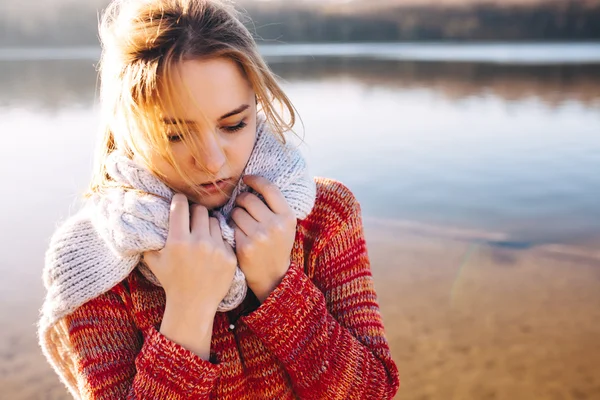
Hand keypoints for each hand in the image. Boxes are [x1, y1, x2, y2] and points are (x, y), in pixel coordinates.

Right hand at [142, 193, 236, 314]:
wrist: (193, 304)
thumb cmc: (171, 280)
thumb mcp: (154, 260)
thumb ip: (149, 238)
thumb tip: (143, 217)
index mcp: (178, 240)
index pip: (181, 205)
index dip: (179, 200)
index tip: (179, 201)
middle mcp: (198, 242)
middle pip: (200, 210)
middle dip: (195, 212)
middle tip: (192, 219)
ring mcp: (216, 249)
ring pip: (214, 221)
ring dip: (208, 225)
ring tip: (202, 235)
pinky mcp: (230, 256)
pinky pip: (225, 237)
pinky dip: (218, 240)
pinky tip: (212, 251)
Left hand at [231, 175, 296, 302]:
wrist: (273, 276)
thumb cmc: (277, 246)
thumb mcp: (285, 225)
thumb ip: (274, 206)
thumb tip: (252, 181)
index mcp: (287, 216)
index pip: (269, 188)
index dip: (255, 180)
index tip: (246, 178)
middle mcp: (275, 225)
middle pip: (249, 199)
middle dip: (241, 200)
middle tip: (241, 206)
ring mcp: (260, 237)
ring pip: (237, 212)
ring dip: (235, 215)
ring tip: (241, 224)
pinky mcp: (245, 247)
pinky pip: (231, 227)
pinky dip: (231, 229)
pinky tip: (237, 235)